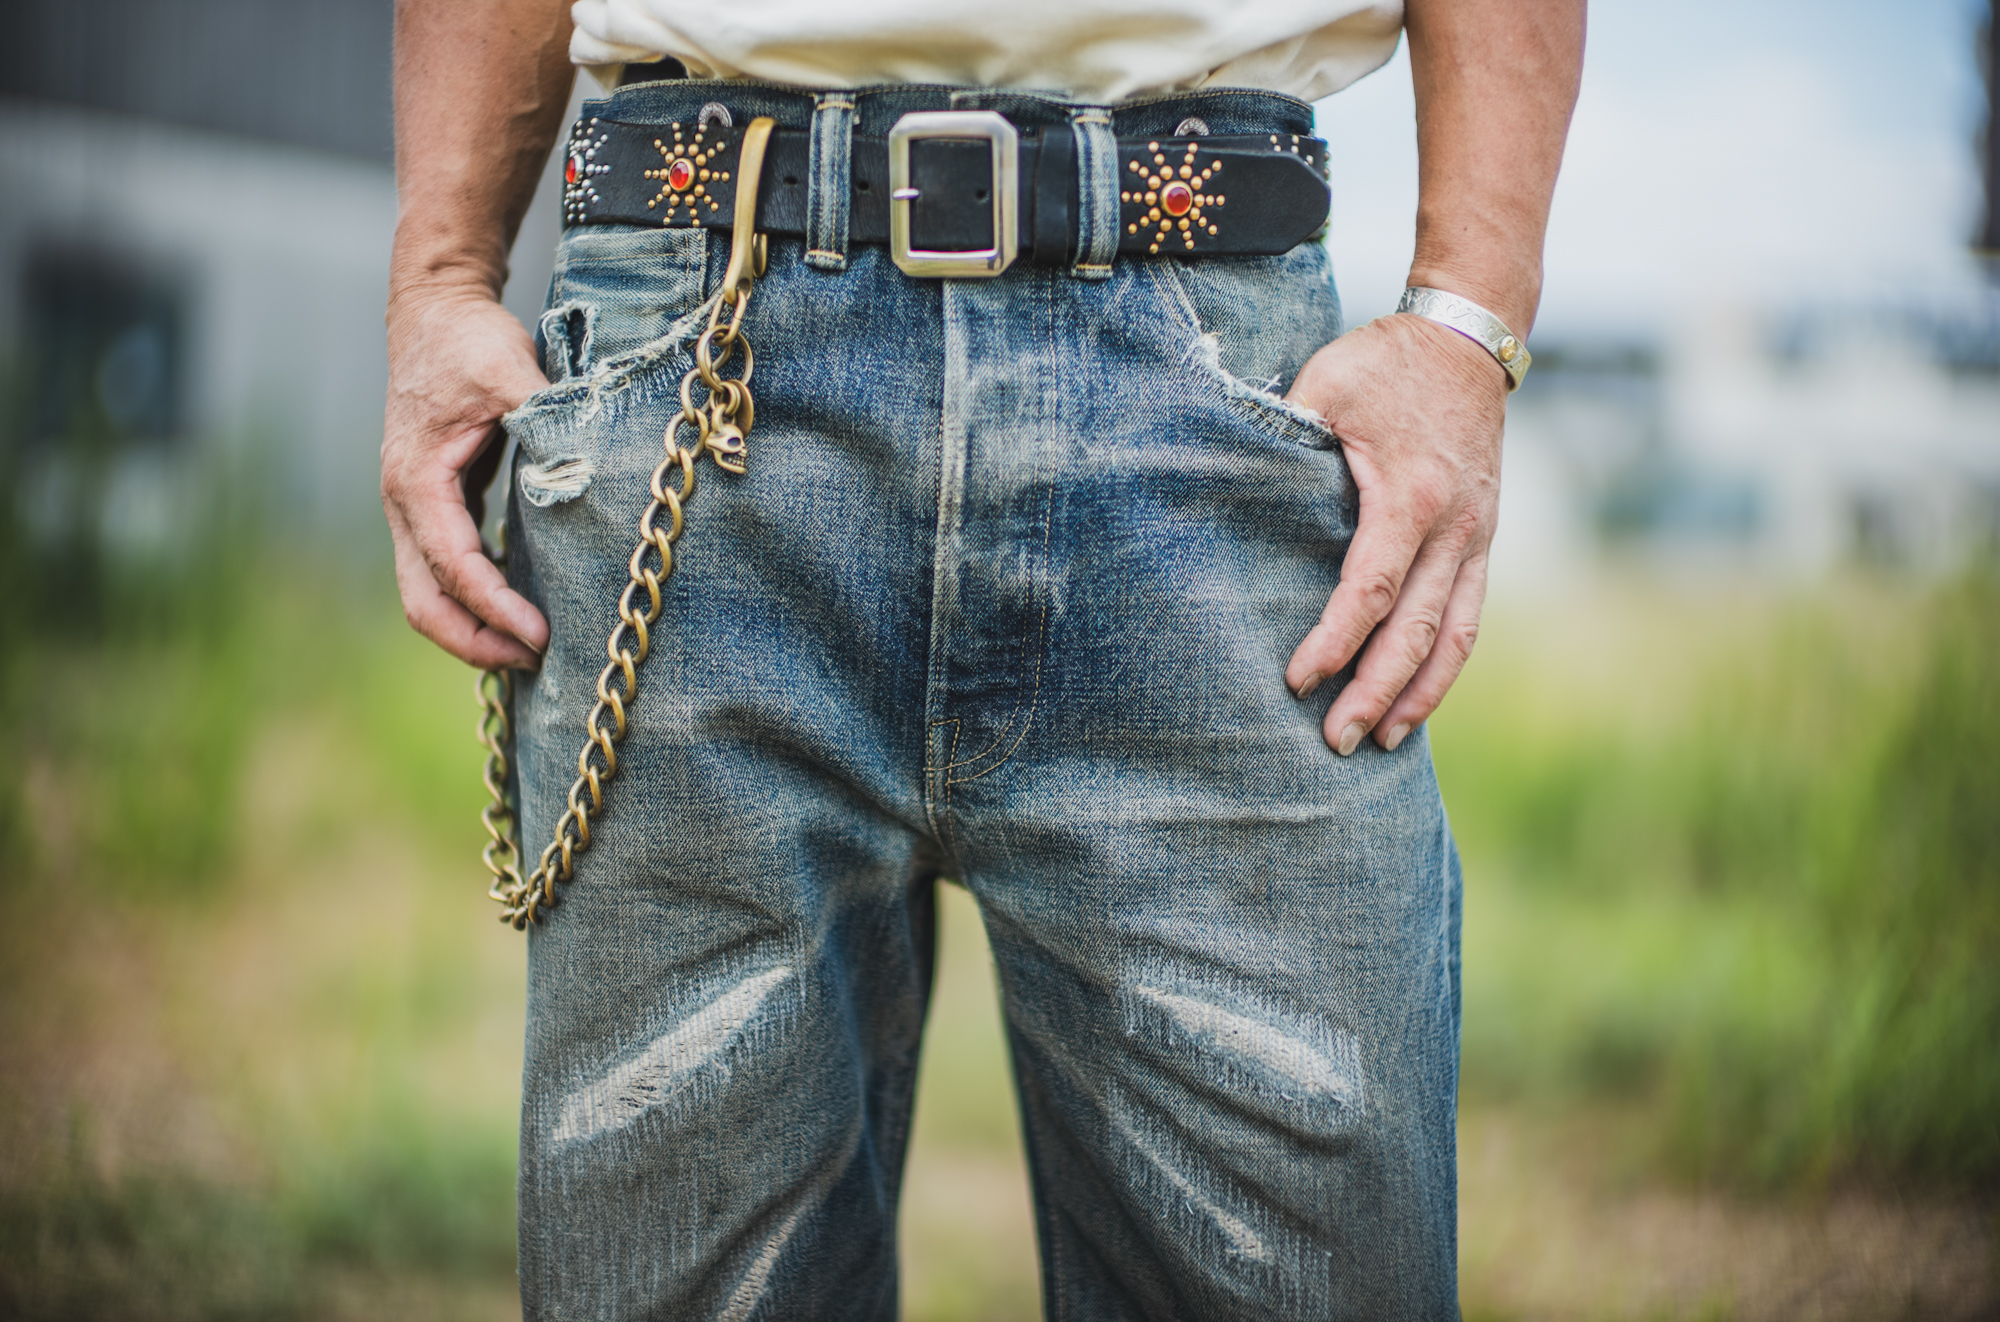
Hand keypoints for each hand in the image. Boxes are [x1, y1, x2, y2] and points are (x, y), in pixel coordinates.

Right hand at [382, 286, 551, 669]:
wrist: (435, 311)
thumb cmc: (469, 339)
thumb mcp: (511, 370)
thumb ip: (545, 417)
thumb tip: (586, 464)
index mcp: (417, 479)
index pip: (453, 567)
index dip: (494, 608)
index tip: (540, 635)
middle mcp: (405, 503)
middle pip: (424, 602)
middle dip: (475, 642)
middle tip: (538, 661)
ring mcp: (414, 509)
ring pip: (429, 595)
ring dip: (474, 630)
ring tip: (532, 652)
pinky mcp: (435, 506)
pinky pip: (447, 571)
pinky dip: (477, 600)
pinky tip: (523, 610)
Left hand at [1283, 312, 1506, 754]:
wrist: (1467, 339)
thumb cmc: (1382, 364)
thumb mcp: (1325, 385)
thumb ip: (1284, 435)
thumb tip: (1225, 481)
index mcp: (1410, 495)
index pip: (1371, 589)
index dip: (1335, 641)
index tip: (1298, 679)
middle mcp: (1455, 527)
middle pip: (1416, 630)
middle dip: (1375, 692)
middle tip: (1336, 742)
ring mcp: (1478, 538)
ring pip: (1454, 636)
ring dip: (1419, 694)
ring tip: (1383, 742)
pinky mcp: (1484, 541)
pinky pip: (1469, 616)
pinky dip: (1446, 664)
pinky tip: (1416, 700)